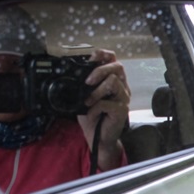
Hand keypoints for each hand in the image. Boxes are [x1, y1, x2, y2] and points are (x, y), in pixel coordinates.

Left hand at [77, 49, 130, 171]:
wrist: (98, 138)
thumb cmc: (93, 117)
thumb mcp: (83, 97)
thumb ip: (82, 85)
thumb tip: (70, 73)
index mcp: (113, 81)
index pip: (113, 60)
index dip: (103, 55)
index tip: (91, 58)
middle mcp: (121, 87)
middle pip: (118, 66)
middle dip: (100, 70)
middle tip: (88, 81)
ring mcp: (123, 98)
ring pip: (113, 82)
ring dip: (96, 91)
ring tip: (88, 101)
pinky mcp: (122, 110)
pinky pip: (108, 103)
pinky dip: (96, 107)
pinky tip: (92, 113)